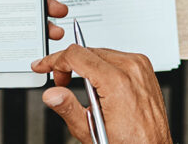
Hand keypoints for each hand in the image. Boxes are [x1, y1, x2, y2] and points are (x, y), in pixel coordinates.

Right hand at [31, 45, 171, 143]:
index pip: (76, 55)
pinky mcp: (144, 68)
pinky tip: (98, 83)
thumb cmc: (128, 143)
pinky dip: (101, 66)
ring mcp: (140, 66)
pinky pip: (115, 57)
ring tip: (81, 88)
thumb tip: (52, 94)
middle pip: (86, 51)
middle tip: (60, 83)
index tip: (43, 66)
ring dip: (85, 65)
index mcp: (117, 82)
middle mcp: (131, 68)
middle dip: (67, 65)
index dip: (54, 60)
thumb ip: (68, 109)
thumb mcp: (90, 131)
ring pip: (99, 52)